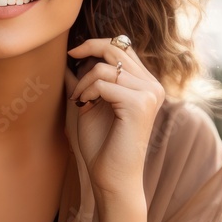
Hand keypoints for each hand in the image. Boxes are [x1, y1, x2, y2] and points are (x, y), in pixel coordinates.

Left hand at [66, 36, 164, 198]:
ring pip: (106, 67)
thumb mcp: (89, 103)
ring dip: (84, 82)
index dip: (96, 44)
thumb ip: (84, 79)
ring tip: (79, 100)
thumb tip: (68, 56)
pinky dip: (87, 92)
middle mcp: (152, 86)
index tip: (73, 52)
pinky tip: (84, 106)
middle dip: (88, 51)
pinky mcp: (140, 103)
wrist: (111, 176)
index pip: (123, 47)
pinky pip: (103, 82)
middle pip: (117, 48)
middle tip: (70, 61)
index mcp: (146, 84)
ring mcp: (149, 93)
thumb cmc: (101, 144)